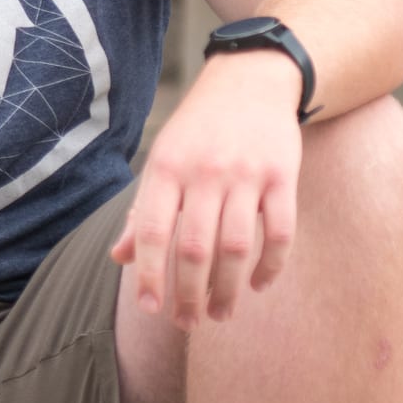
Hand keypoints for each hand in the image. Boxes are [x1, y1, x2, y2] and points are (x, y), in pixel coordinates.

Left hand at [111, 50, 302, 329]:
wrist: (251, 80)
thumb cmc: (197, 130)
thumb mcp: (162, 160)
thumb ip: (143, 211)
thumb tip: (119, 259)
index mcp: (165, 168)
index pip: (151, 231)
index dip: (148, 274)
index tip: (149, 309)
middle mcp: (203, 172)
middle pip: (193, 247)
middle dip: (188, 293)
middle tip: (187, 322)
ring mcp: (245, 174)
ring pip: (236, 246)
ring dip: (228, 289)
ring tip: (221, 314)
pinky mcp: (283, 176)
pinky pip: (280, 232)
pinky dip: (270, 266)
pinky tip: (259, 286)